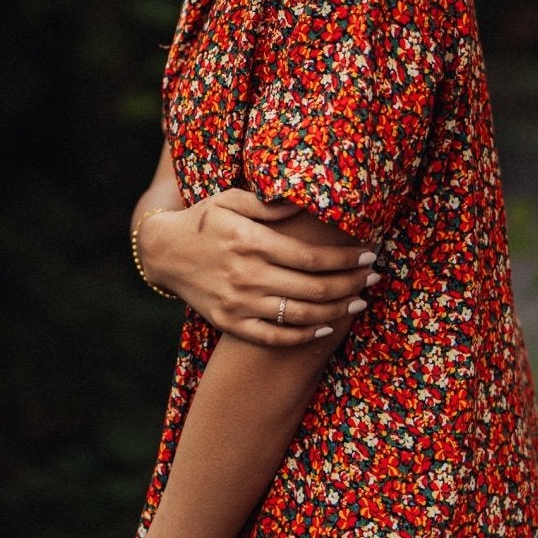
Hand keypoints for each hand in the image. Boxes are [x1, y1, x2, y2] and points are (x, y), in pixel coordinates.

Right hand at [138, 190, 377, 345]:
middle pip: (313, 289)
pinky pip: (275, 338)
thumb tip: (307, 202)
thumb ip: (269, 204)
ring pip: (300, 316)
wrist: (163, 253)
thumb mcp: (231, 199)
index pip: (311, 258)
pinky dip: (305, 337)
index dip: (345, 260)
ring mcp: (238, 304)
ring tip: (359, 303)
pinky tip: (326, 328)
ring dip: (337, 312)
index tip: (368, 255)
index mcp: (250, 242)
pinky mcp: (230, 323)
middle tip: (374, 279)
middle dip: (351, 285)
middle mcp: (246, 276)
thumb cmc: (203, 220)